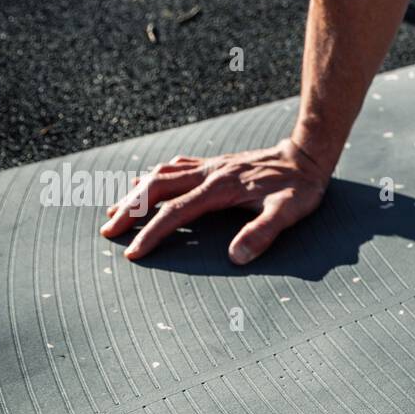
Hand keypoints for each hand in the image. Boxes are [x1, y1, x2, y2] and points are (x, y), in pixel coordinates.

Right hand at [100, 138, 329, 263]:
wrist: (306, 155)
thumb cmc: (299, 188)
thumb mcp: (288, 212)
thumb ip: (262, 233)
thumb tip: (236, 257)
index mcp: (220, 189)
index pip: (175, 213)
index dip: (152, 234)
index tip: (134, 253)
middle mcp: (208, 174)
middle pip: (156, 189)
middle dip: (129, 210)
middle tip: (108, 230)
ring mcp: (210, 166)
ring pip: (160, 175)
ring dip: (136, 193)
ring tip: (115, 209)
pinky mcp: (214, 163)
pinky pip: (175, 167)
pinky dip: (154, 176)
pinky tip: (144, 182)